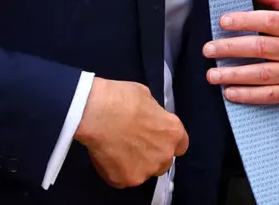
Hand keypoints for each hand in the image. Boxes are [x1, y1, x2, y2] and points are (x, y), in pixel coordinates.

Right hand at [74, 77, 188, 188]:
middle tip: (134, 145)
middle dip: (152, 156)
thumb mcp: (147, 99)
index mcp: (173, 133)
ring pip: (143, 172)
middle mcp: (164, 155)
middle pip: (163, 162)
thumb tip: (149, 120)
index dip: (167, 143)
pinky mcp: (125, 180)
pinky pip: (122, 178)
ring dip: (135, 165)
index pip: (180, 146)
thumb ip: (154, 116)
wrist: (98, 114)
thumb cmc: (122, 99)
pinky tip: (107, 157)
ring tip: (117, 151)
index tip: (157, 140)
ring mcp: (146, 170)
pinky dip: (115, 171)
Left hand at [203, 0, 278, 108]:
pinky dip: (248, 95)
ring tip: (212, 73)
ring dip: (234, 74)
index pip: (270, 21)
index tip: (223, 21)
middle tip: (208, 49)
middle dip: (232, 48)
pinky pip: (270, 95)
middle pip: (262, 47)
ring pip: (263, 74)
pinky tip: (230, 92)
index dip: (245, 20)